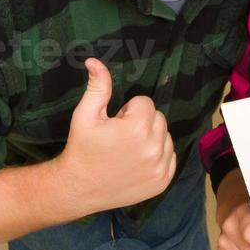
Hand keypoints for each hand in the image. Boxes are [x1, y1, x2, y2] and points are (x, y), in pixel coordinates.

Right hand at [54, 58, 175, 213]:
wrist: (79, 188)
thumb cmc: (81, 148)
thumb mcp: (85, 115)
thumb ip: (97, 87)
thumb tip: (94, 61)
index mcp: (137, 128)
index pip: (145, 103)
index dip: (127, 111)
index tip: (114, 124)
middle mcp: (154, 148)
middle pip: (158, 118)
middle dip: (141, 122)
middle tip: (119, 137)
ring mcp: (160, 167)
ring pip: (165, 137)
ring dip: (150, 138)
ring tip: (127, 150)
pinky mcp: (163, 181)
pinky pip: (170, 156)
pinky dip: (157, 156)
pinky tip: (136, 162)